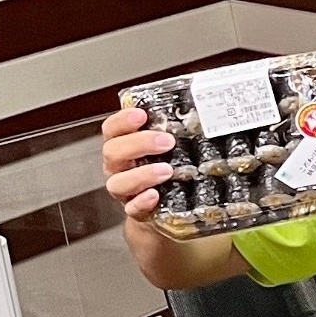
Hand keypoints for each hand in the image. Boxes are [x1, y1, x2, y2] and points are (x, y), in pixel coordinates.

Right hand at [101, 103, 175, 221]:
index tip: (141, 114)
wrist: (164, 209)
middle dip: (138, 144)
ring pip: (119, 182)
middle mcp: (118, 167)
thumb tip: (203, 106)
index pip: (112, 129)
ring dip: (142, 175)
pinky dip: (141, 202)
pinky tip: (154, 196)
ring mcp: (125, 190)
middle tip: (166, 141)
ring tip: (166, 170)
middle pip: (113, 152)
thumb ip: (172, 129)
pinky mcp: (136, 211)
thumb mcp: (167, 147)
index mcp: (123, 146)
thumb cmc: (165, 167)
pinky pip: (132, 208)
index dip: (122, 120)